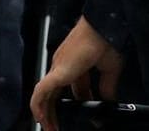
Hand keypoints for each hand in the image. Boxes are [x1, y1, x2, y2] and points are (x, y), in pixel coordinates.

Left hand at [29, 16, 122, 130]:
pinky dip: (38, 107)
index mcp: (75, 64)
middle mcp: (62, 66)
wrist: (103, 28)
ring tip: (51, 128)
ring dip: (46, 113)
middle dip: (55, 111)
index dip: (77, 103)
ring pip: (44, 95)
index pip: (72, 87)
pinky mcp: (56, 72)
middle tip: (58, 126)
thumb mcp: (110, 71)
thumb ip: (107, 88)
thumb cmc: (107, 42)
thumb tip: (109, 102)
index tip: (83, 115)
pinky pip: (40, 93)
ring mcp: (57, 68)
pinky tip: (42, 120)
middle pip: (54, 94)